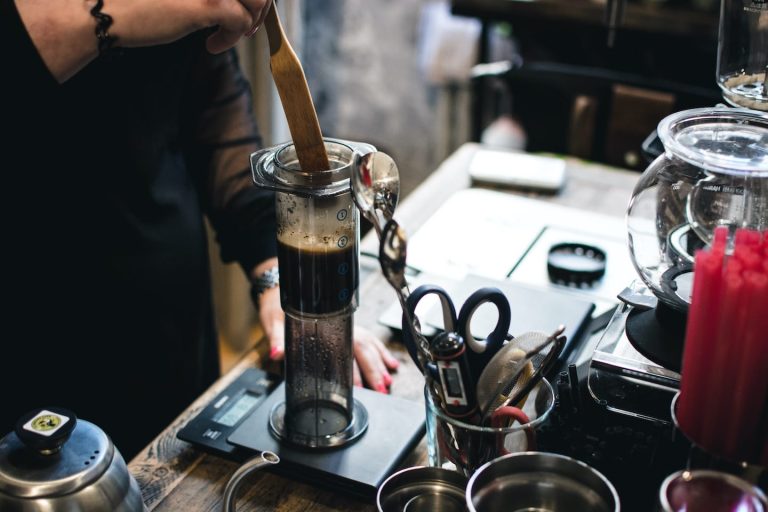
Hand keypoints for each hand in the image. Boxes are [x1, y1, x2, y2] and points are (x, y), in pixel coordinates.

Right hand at [14, 0, 271, 81]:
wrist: (104, 11)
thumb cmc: (136, 1)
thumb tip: (237, 4)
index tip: (243, 11)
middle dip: (258, 9)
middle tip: (242, 28)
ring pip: (257, 0)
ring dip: (249, 22)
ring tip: (228, 35)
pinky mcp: (206, 2)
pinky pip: (240, 21)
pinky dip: (231, 38)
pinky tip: (211, 46)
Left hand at [258, 287, 399, 392]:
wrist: (281, 289)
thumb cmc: (278, 307)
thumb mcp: (274, 322)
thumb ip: (277, 338)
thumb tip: (276, 352)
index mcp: (323, 325)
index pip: (343, 350)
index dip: (352, 370)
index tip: (360, 387)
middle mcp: (338, 326)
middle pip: (362, 348)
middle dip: (374, 369)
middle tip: (382, 388)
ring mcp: (345, 326)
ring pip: (369, 344)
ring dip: (380, 363)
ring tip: (388, 380)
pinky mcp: (348, 327)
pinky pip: (370, 339)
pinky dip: (381, 352)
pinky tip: (390, 364)